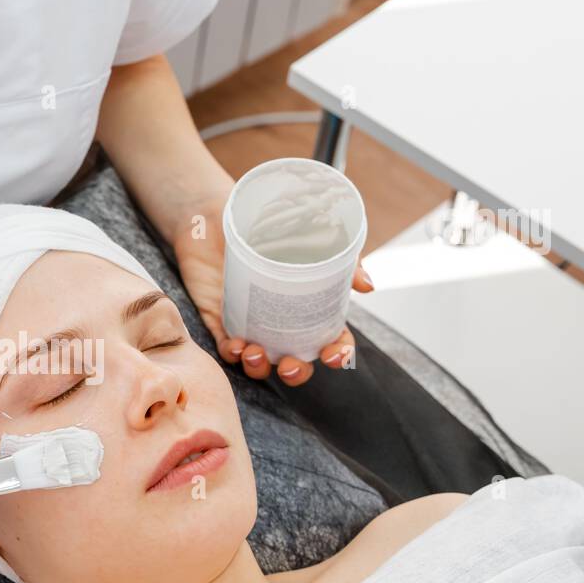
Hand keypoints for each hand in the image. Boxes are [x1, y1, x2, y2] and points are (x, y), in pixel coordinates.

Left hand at [172, 215, 373, 386]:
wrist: (215, 209)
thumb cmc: (265, 223)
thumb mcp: (307, 235)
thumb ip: (341, 259)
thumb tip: (368, 286)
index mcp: (308, 306)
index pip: (330, 339)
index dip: (337, 353)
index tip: (334, 355)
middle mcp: (281, 320)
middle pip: (296, 361)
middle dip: (297, 373)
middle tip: (291, 367)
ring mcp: (251, 322)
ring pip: (259, 363)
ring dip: (259, 368)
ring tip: (254, 353)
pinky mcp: (221, 319)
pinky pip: (226, 349)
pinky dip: (231, 354)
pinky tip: (234, 345)